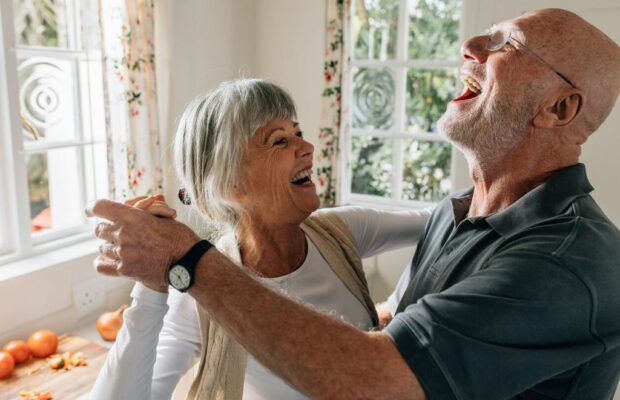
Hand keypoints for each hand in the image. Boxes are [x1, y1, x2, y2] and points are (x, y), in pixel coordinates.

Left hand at [86, 198, 200, 290]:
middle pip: (100, 229)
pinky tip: (109, 260)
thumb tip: (133, 210)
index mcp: (132, 216)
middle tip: (119, 231)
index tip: (90, 210)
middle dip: (108, 228)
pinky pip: (102, 266)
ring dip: (110, 246)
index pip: (100, 207)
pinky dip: (103, 262)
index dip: (93, 207)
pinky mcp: (125, 270)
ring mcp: (122, 253)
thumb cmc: (180, 237)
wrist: (189, 261)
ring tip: (124, 248)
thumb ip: (143, 214)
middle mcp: (122, 234)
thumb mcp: (163, 217)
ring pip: (102, 247)